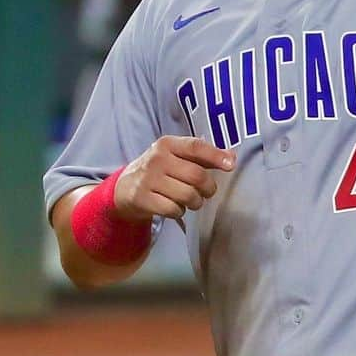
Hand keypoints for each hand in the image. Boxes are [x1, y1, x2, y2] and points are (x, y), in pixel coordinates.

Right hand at [114, 136, 234, 220]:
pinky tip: (175, 207)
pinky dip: (179, 211)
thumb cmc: (159, 171)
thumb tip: (232, 157)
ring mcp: (148, 179)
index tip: (230, 166)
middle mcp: (157, 159)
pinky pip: (173, 209)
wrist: (124, 188)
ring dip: (195, 202)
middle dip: (208, 188)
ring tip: (191, 200)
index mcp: (168, 144)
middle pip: (196, 176)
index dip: (216, 156)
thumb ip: (204, 157)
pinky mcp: (142, 198)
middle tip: (206, 192)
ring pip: (187, 195)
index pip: (195, 147)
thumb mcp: (176, 157)